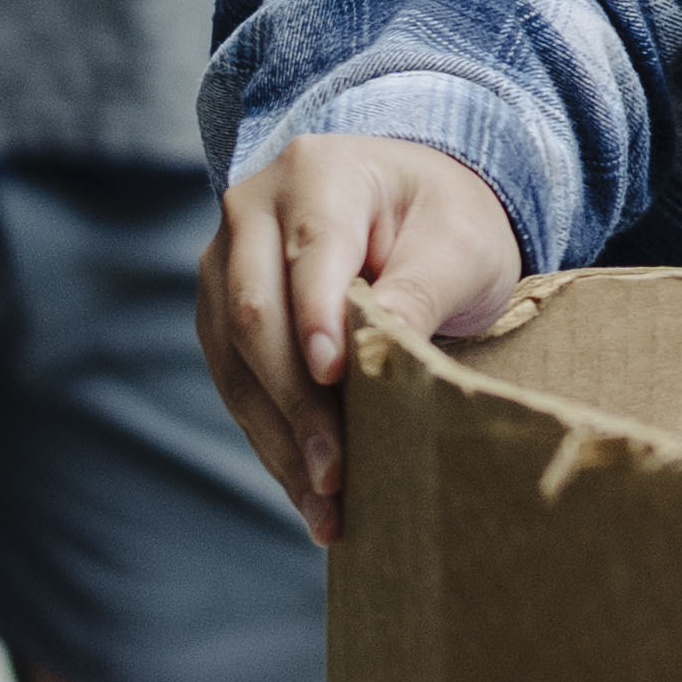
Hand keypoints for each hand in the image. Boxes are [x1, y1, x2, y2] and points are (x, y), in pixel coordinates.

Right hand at [196, 133, 524, 543]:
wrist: (416, 211)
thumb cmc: (447, 222)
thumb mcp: (460, 244)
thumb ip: (421, 290)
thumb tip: (382, 356)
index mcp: (317, 173)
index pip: (309, 250)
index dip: (317, 317)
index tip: (335, 376)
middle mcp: (251, 213)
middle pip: (257, 314)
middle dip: (298, 403)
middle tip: (336, 474)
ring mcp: (225, 265)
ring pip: (236, 362)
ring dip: (280, 440)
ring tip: (325, 507)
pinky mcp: (221, 316)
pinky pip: (237, 385)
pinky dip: (274, 441)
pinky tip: (307, 493)